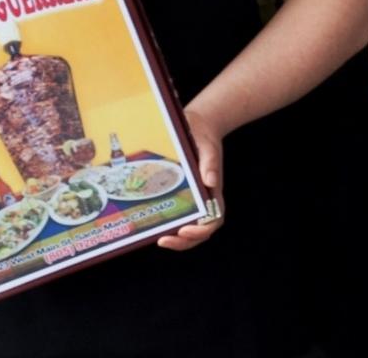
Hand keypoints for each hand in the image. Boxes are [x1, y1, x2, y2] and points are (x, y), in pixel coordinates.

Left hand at [157, 104, 225, 252]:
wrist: (198, 124)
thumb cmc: (204, 135)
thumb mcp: (207, 145)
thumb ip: (210, 162)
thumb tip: (209, 182)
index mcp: (214, 191)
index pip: (213, 220)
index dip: (200, 231)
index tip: (184, 231)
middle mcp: (205, 198)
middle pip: (199, 231)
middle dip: (183, 242)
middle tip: (163, 240)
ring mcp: (193, 198)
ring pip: (188, 227)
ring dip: (175, 237)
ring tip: (158, 237)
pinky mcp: (181, 193)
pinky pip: (177, 214)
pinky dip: (168, 223)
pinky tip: (153, 222)